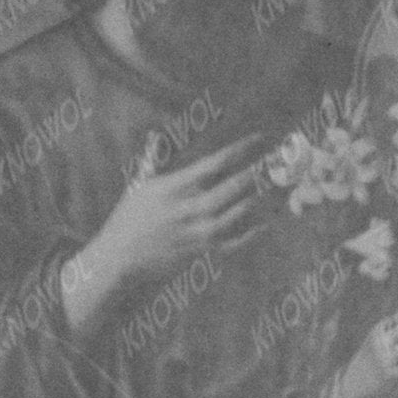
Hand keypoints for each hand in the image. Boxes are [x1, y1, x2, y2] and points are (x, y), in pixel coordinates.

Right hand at [59, 134, 275, 330]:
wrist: (120, 259)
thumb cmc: (129, 220)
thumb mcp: (140, 187)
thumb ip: (153, 161)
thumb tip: (155, 137)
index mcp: (173, 186)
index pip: (213, 162)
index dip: (240, 149)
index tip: (259, 139)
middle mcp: (187, 207)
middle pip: (231, 187)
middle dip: (256, 172)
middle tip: (277, 161)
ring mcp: (195, 231)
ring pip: (236, 214)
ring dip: (258, 200)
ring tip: (276, 188)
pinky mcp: (200, 252)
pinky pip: (232, 243)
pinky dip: (251, 235)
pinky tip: (267, 225)